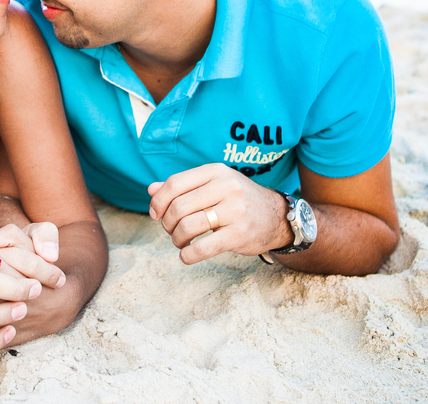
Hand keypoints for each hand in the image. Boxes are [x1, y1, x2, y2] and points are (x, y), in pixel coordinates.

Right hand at [0, 223, 67, 355]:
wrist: (32, 285)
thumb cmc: (32, 259)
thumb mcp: (40, 237)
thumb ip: (45, 235)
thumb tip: (47, 253)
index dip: (33, 267)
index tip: (57, 278)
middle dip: (13, 289)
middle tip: (37, 292)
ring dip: (0, 315)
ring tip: (24, 310)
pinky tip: (12, 331)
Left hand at [147, 163, 291, 263]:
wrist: (276, 217)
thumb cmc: (237, 200)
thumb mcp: (213, 185)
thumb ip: (183, 186)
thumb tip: (151, 190)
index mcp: (216, 171)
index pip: (175, 183)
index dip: (158, 201)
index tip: (155, 214)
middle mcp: (226, 187)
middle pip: (178, 206)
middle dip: (168, 223)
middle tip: (171, 231)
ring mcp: (235, 210)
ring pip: (188, 226)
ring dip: (177, 239)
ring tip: (181, 242)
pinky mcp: (240, 234)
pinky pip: (203, 247)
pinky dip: (188, 255)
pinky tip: (186, 256)